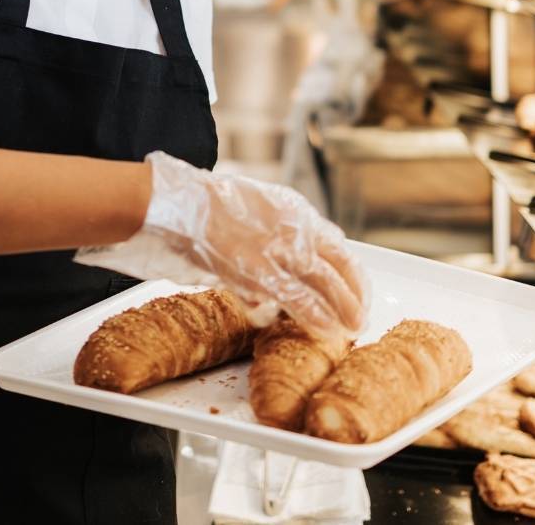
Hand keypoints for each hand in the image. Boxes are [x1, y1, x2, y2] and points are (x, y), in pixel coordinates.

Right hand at [75, 152, 368, 340]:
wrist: (174, 203)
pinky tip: (330, 332)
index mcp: (291, 209)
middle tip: (361, 316)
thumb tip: (281, 265)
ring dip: (344, 310)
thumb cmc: (199, 206)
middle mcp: (293, 226)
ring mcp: (278, 248)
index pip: (334, 244)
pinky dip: (319, 318)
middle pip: (339, 265)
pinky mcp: (261, 271)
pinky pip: (301, 300)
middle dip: (354, 294)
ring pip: (326, 284)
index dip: (349, 271)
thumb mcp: (248, 207)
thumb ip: (270, 232)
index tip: (356, 288)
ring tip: (353, 329)